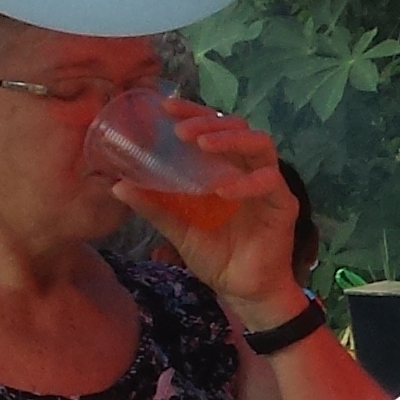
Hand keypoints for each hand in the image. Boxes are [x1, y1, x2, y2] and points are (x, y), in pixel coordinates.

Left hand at [121, 101, 303, 314]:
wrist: (243, 291)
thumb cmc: (216, 257)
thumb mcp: (178, 229)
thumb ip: (154, 206)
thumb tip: (116, 186)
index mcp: (224, 168)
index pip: (213, 128)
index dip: (193, 113)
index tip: (166, 108)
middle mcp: (247, 170)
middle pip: (238, 127)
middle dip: (209, 121)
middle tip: (180, 130)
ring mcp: (268, 186)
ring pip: (260, 145)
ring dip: (231, 140)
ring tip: (203, 145)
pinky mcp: (283, 205)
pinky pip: (271, 183)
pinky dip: (248, 183)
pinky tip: (224, 189)